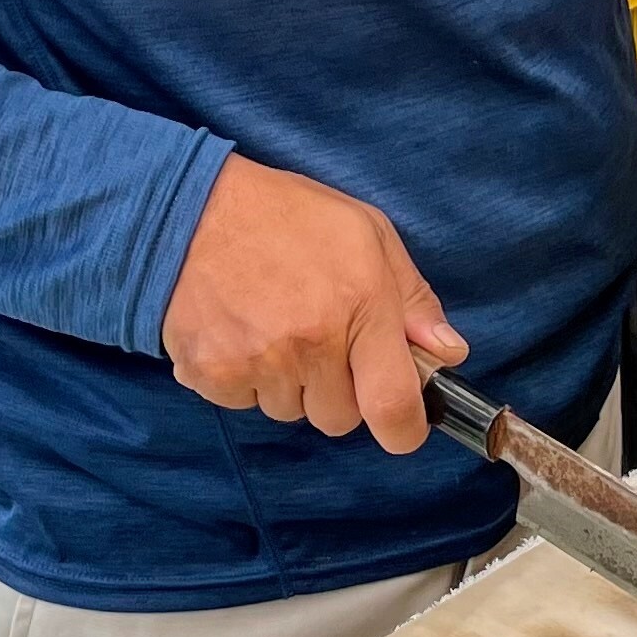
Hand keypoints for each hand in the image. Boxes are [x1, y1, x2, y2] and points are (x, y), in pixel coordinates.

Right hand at [160, 153, 465, 451]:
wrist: (188, 208)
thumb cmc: (284, 216)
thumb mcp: (367, 233)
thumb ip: (412, 298)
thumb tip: (448, 352)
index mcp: (360, 305)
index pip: (393, 407)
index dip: (405, 429)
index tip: (402, 424)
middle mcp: (311, 341)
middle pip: (339, 418)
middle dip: (336, 390)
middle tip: (317, 337)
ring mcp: (259, 362)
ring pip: (290, 412)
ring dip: (288, 384)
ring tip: (272, 325)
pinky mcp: (212, 374)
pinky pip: (243, 404)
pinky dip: (243, 379)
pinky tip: (239, 332)